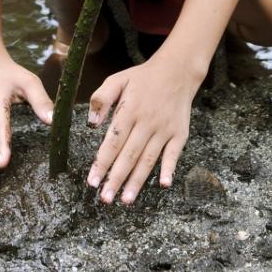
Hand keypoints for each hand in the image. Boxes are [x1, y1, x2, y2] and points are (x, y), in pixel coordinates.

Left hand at [85, 51, 201, 204]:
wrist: (177, 71)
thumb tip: (91, 123)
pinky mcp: (180, 133)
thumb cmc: (143, 77)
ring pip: (148, 158)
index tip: (92, 182)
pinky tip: (164, 184)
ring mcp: (164, 129)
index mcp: (130, 110)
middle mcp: (147, 122)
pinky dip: (169, 168)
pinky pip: (174, 154)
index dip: (102, 163)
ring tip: (126, 200)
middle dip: (116, 178)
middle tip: (105, 199)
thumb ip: (101, 98)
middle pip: (129, 155)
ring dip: (137, 181)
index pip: (113, 142)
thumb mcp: (118, 80)